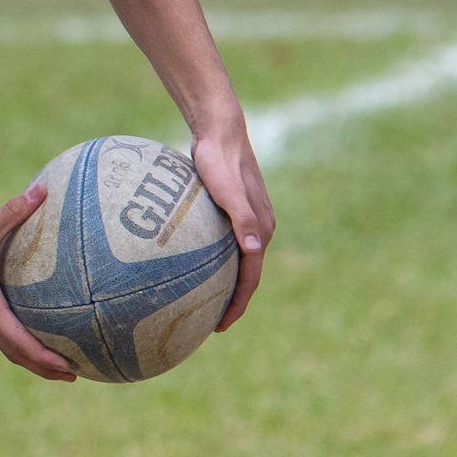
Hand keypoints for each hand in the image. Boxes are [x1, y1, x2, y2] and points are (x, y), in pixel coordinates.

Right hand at [0, 183, 76, 381]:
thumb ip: (13, 211)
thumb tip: (42, 191)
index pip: (21, 343)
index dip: (46, 359)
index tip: (70, 368)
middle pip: (18, 354)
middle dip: (46, 368)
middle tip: (76, 375)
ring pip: (9, 346)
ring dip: (33, 358)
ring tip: (59, 362)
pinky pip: (2, 331)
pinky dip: (21, 340)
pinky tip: (34, 328)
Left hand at [191, 123, 274, 329]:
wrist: (219, 130)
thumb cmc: (220, 160)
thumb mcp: (229, 191)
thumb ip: (243, 218)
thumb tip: (254, 249)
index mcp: (261, 229)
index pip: (251, 277)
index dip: (237, 304)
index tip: (219, 326)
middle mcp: (259, 227)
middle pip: (247, 274)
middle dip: (232, 301)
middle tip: (209, 323)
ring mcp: (247, 219)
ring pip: (237, 260)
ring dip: (225, 283)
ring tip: (204, 302)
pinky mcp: (233, 209)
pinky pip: (226, 244)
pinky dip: (217, 261)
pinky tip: (195, 265)